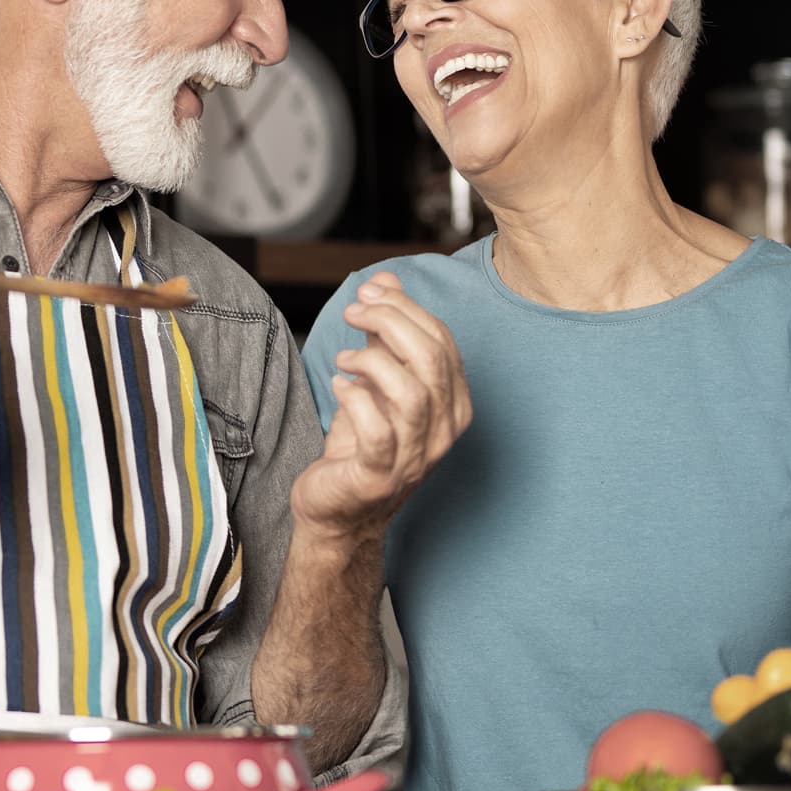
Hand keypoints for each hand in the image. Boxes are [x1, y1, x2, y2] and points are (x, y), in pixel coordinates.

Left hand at [292, 272, 471, 539]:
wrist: (337, 510)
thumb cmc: (359, 444)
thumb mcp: (374, 381)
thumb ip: (384, 334)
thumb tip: (385, 280)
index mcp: (453, 404)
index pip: (443, 342)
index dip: (406, 308)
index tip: (369, 292)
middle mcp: (444, 431)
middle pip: (431, 360)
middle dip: (390, 322)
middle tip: (352, 312)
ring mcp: (417, 457)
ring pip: (412, 393)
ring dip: (372, 362)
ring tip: (343, 359)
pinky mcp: (382, 476)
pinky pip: (378, 430)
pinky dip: (356, 399)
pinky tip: (339, 387)